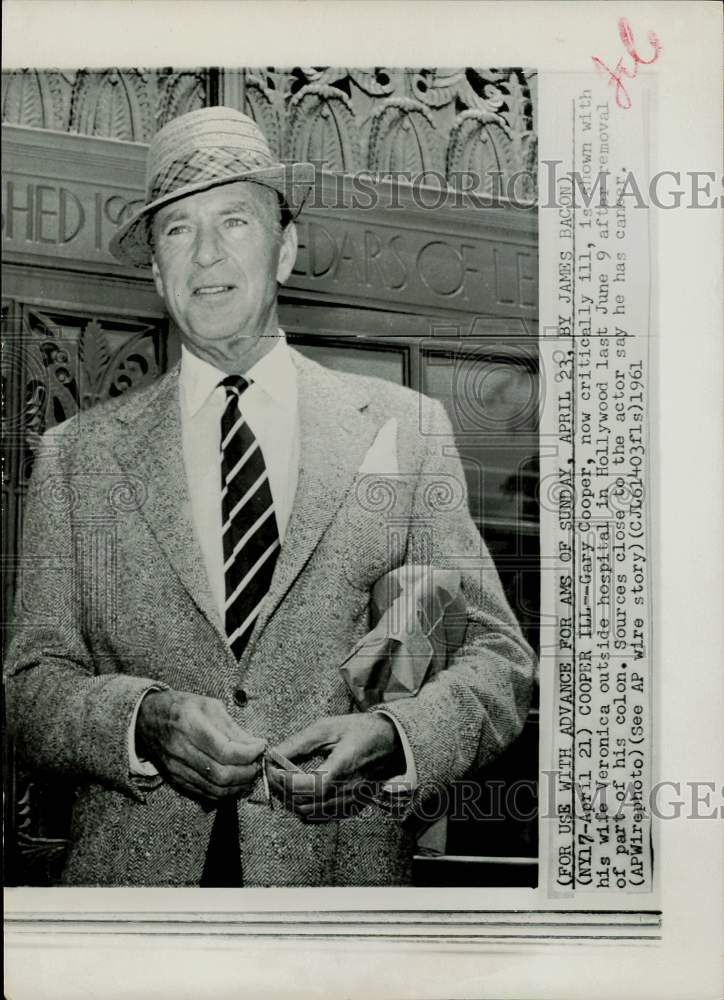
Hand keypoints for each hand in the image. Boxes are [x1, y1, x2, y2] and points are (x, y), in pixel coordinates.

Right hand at [135, 689, 265, 801]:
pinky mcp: (176, 780)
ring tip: (251, 773)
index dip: (248, 753)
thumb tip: (255, 744)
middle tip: (258, 762)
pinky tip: (235, 782)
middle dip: (247, 772)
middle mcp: (181, 750)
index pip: (225, 751)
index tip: (261, 746)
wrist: (146, 720)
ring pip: (214, 788)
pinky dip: (225, 792)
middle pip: (221, 774)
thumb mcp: (208, 706)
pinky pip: (205, 793)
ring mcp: (176, 769)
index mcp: (189, 725)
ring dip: (239, 785)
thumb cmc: (181, 707)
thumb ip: (232, 727)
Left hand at [267, 713, 403, 821]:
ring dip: (290, 800)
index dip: (285, 781)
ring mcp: (351, 802)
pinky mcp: (352, 808)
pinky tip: (299, 792)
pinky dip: (304, 808)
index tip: (272, 768)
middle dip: (282, 790)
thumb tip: (274, 754)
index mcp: (344, 766)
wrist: (390, 742)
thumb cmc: (360, 730)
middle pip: (305, 803)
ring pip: (310, 814)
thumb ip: (299, 743)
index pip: (310, 786)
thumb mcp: (328, 727)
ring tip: (282, 782)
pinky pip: (320, 817)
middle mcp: (349, 790)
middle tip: (272, 774)